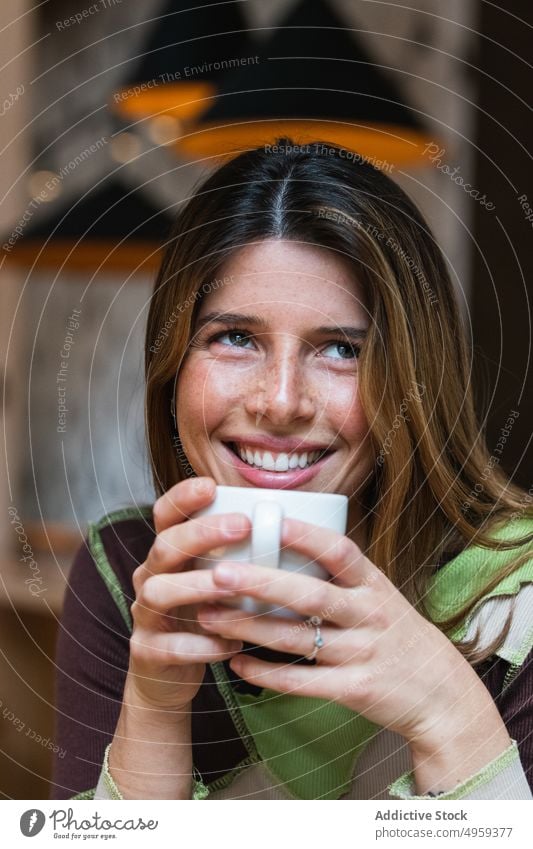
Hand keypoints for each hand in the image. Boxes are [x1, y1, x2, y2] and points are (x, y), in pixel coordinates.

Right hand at [126, 476, 249, 712]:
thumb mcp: (217, 582)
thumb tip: (296, 525)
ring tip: (234, 587)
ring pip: (158, 592)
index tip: (211, 484)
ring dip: (197, 587)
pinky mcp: (146, 652)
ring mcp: (144, 615)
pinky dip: (201, 645)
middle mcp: (150, 578)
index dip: (183, 497)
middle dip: (201, 534)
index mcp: (169, 555)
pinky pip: (169, 646)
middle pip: (164, 547)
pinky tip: (231, 645)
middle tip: (242, 525)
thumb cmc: (206, 617)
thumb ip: (239, 557)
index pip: (165, 515)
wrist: (168, 676)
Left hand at [196, 518, 507, 755]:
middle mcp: (369, 615)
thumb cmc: (398, 636)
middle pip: (310, 595)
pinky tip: (236, 664)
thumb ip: (341, 577)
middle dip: (261, 584)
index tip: (270, 519)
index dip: (305, 535)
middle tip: (218, 573)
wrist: (442, 694)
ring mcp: (362, 653)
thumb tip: (286, 543)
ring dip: (249, 628)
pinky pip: (303, 682)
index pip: (340, 552)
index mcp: (374, 585)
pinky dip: (266, 674)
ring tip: (209, 617)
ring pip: (297, 639)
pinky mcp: (354, 689)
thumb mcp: (381, 596)